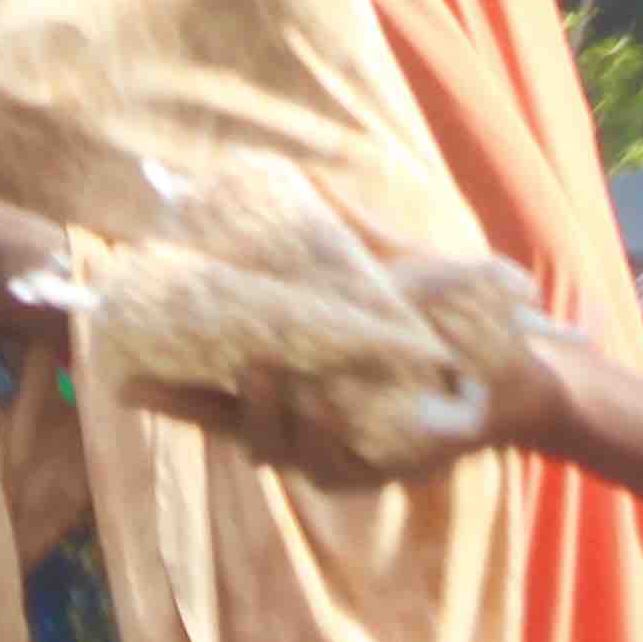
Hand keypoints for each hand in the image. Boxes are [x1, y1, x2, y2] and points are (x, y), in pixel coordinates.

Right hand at [132, 263, 575, 488]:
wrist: (519, 360)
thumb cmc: (447, 314)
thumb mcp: (386, 264)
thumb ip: (337, 226)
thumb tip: (285, 170)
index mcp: (295, 380)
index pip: (216, 389)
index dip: (169, 389)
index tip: (123, 376)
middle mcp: (307, 423)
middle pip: (233, 426)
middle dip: (197, 407)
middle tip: (176, 370)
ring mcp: (340, 453)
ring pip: (277, 447)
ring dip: (268, 411)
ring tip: (271, 369)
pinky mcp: (379, 471)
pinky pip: (333, 464)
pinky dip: (321, 436)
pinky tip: (319, 405)